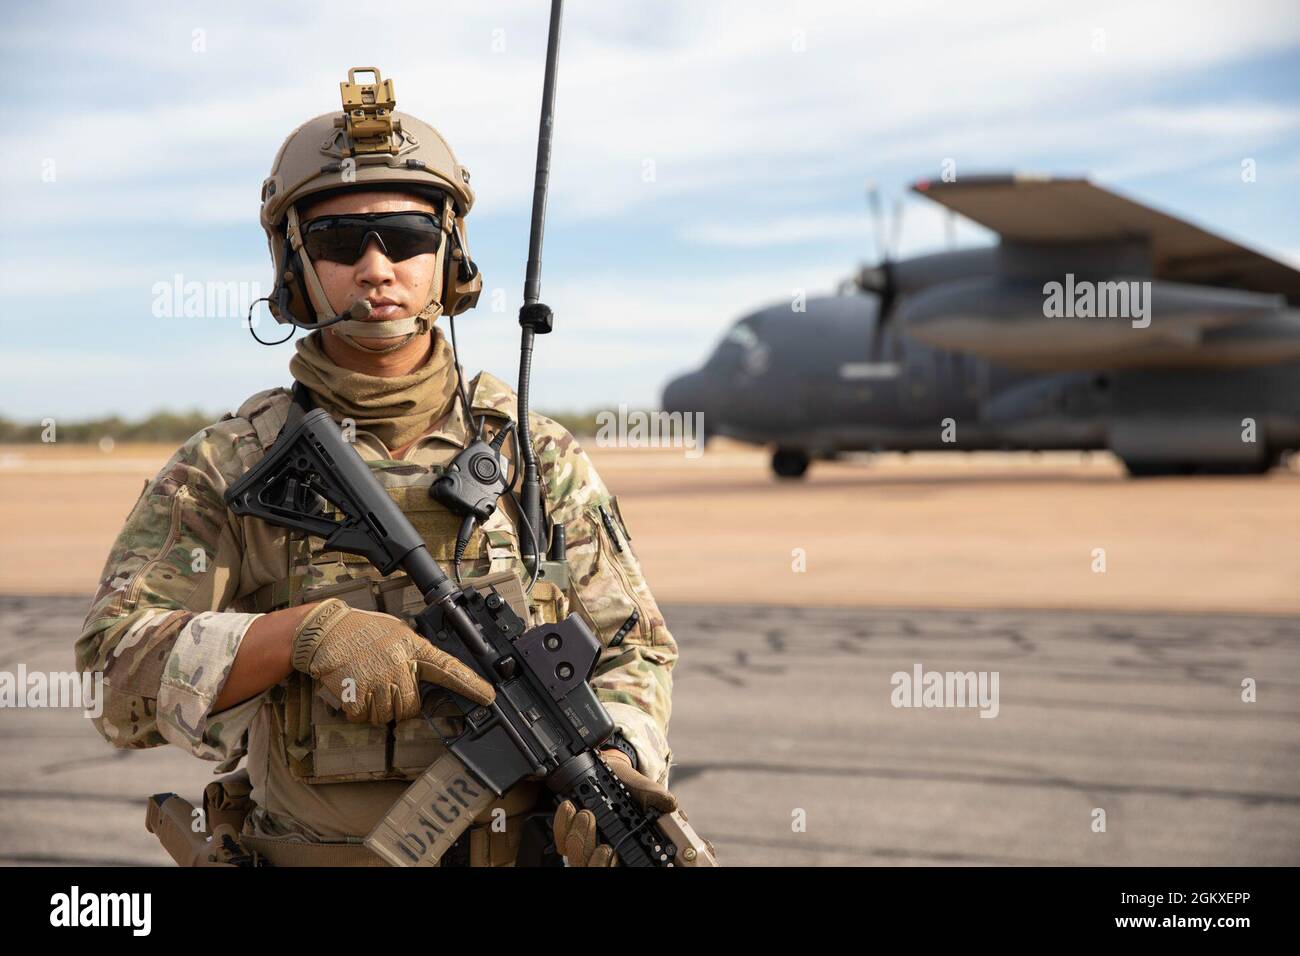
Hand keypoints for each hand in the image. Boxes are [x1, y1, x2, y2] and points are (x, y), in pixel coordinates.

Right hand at [291, 598, 493, 724]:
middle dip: (399, 702)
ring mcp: (379, 678)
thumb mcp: (398, 633)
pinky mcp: (357, 692)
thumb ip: (415, 654)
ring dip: (377, 707)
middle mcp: (400, 663)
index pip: (448, 667)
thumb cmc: (363, 632)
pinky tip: (354, 689)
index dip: (470, 684)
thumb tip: (430, 678)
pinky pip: (364, 717)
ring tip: (367, 682)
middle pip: (411, 706)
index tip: (488, 697)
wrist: (326, 630)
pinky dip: (358, 710)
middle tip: (384, 684)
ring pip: (388, 715)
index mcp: (413, 647)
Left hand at [552, 748, 677, 866]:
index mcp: (627, 848)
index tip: (611, 852)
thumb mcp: (648, 790)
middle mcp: (606, 850)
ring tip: (585, 813)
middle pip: (592, 867)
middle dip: (595, 857)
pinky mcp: (569, 831)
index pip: (618, 865)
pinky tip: (569, 807)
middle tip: (601, 839)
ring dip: (579, 836)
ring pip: (576, 856)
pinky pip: (560, 839)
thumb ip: (657, 798)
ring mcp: (587, 843)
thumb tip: (669, 805)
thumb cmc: (631, 786)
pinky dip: (563, 823)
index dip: (610, 865)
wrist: (611, 769)